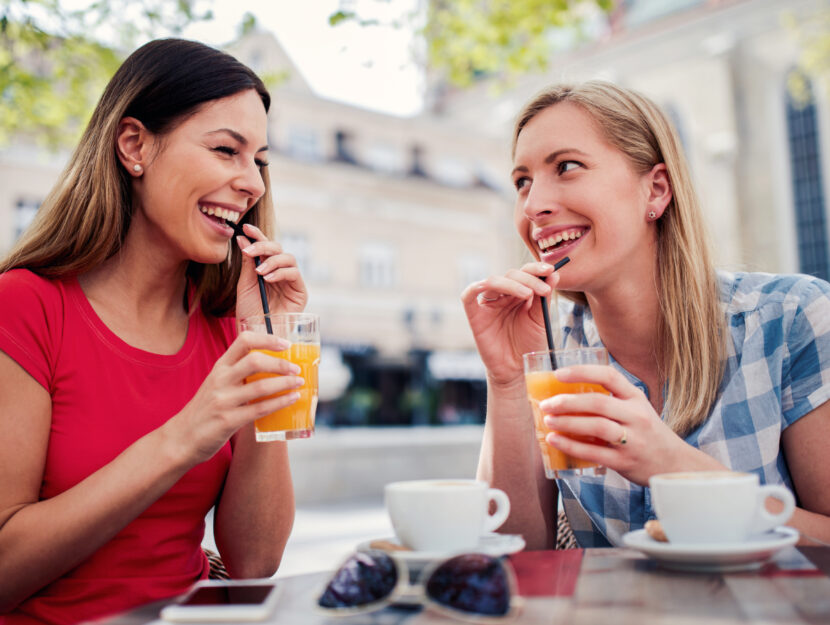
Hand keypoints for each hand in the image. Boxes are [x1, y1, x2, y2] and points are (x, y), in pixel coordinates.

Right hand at [170, 331, 304, 463]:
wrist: (181, 438)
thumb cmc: (205, 409)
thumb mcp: (217, 383)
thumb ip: (238, 374)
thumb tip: (273, 367)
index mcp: (219, 367)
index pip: (243, 341)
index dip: (267, 339)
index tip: (285, 344)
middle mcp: (220, 380)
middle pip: (254, 361)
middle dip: (280, 363)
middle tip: (296, 368)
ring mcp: (223, 401)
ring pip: (260, 386)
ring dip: (284, 383)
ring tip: (299, 383)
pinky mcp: (228, 421)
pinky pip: (259, 410)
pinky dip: (279, 403)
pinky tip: (292, 399)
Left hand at [235, 224, 306, 319]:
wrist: (257, 334)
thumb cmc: (250, 312)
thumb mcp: (245, 284)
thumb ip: (247, 263)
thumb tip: (242, 238)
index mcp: (267, 269)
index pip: (265, 247)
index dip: (257, 235)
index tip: (245, 228)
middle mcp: (280, 272)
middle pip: (278, 248)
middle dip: (264, 246)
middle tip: (249, 250)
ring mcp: (291, 281)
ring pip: (289, 258)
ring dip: (272, 261)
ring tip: (259, 271)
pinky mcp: (300, 292)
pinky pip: (294, 273)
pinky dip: (281, 272)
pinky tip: (268, 278)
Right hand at [461, 262, 557, 387]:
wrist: (518, 370)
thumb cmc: (529, 345)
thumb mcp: (541, 319)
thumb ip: (544, 297)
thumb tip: (554, 273)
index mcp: (519, 294)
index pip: (525, 273)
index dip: (536, 269)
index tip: (551, 271)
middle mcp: (503, 296)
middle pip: (511, 274)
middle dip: (529, 278)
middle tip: (544, 291)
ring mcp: (488, 305)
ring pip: (494, 281)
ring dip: (512, 283)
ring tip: (529, 295)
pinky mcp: (475, 316)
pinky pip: (468, 295)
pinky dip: (477, 286)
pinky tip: (494, 288)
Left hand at [539, 365, 702, 484]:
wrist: (674, 464)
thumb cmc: (646, 433)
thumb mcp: (636, 409)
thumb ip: (611, 400)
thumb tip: (567, 393)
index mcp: (636, 398)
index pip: (609, 376)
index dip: (582, 372)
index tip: (558, 374)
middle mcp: (636, 416)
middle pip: (599, 403)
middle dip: (568, 402)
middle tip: (546, 404)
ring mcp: (632, 440)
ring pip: (597, 427)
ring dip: (568, 422)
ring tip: (548, 421)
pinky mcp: (624, 462)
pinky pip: (594, 453)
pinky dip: (571, 446)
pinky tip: (555, 440)